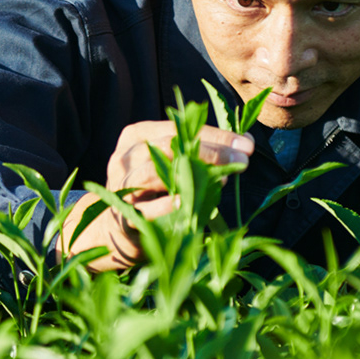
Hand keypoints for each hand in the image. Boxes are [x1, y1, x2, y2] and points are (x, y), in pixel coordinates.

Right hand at [57, 121, 252, 271]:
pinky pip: (145, 207)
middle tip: (242, 160)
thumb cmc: (151, 193)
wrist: (114, 231)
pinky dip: (166, 204)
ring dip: (192, 174)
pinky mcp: (123, 215)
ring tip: (223, 181)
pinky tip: (188, 202)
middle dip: (211, 150)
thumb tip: (244, 144)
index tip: (245, 144)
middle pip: (169, 145)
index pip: (180, 127)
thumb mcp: (172, 166)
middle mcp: (125, 156)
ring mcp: (121, 185)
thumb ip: (201, 153)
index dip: (215, 134)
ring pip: (152, 170)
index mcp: (137, 136)